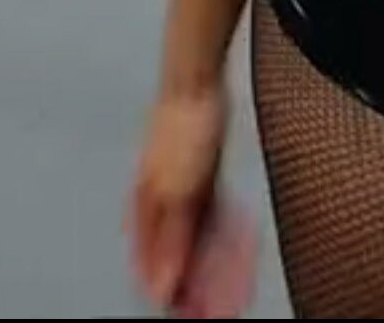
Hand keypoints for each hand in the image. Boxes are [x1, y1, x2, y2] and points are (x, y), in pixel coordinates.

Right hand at [129, 84, 229, 313]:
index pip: (154, 271)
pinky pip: (213, 221)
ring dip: (215, 267)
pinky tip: (239, 253)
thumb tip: (160, 288)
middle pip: (178, 259)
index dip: (175, 297)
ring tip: (235, 287)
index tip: (197, 314)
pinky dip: (223, 239)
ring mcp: (182, 193)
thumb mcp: (179, 193)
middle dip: (199, 287)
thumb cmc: (181, 128)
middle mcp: (160, 208)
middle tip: (222, 306)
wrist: (198, 82)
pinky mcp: (203, 181)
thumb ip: (171, 243)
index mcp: (145, 214)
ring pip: (198, 243)